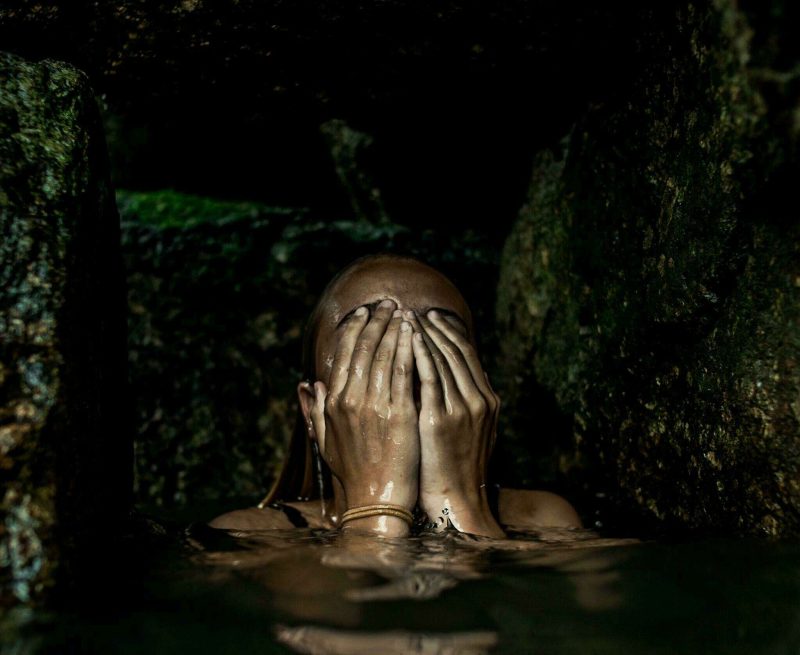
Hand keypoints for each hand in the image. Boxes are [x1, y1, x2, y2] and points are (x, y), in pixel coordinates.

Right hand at [309, 300, 418, 535]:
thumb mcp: (325, 441)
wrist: (376, 500)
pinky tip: (413, 332)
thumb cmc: (354, 472)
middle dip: (376, 320)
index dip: (354, 329)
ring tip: (402, 310)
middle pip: (365, 348)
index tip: (363, 312)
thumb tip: (307, 384)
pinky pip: (404, 371)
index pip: (344, 354)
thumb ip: (315, 410)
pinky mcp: (400, 413)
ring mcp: (376, 405)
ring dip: (393, 327)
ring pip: (385, 354)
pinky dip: (408, 347)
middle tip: (387, 302)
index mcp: (334, 403)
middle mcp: (352, 399)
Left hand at [409, 310, 503, 536]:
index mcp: (486, 400)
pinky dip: (419, 354)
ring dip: (423, 334)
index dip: (449, 332)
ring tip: (405, 316)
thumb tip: (461, 374)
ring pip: (442, 358)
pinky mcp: (440, 419)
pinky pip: (429, 377)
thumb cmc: (454, 469)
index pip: (467, 354)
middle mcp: (478, 400)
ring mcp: (461, 409)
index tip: (432, 317)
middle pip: (455, 350)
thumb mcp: (471, 431)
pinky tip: (406, 338)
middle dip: (433, 327)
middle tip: (414, 309)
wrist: (456, 502)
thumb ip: (466, 402)